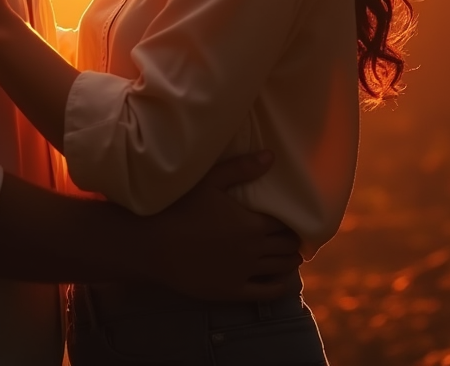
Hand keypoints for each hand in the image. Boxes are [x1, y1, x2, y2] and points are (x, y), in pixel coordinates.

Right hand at [144, 151, 301, 300]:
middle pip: (286, 246)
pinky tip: (284, 281)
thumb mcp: (210, 181)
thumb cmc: (180, 207)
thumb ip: (241, 168)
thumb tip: (270, 156)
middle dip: (293, 241)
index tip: (295, 219)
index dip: (292, 221)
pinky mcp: (232, 291)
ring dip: (291, 261)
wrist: (154, 244)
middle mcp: (253, 250)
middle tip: (294, 236)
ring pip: (281, 268)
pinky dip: (281, 286)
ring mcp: (244, 273)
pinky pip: (267, 293)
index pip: (284, 223)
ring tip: (293, 254)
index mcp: (251, 224)